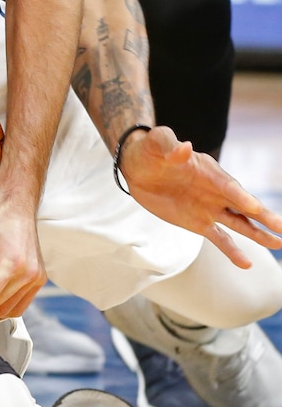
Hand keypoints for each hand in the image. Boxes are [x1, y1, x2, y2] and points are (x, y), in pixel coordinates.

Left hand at [122, 126, 281, 267]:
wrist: (138, 168)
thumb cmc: (151, 151)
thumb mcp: (157, 143)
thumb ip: (170, 145)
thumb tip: (184, 147)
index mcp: (209, 171)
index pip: (228, 185)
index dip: (240, 196)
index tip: (253, 206)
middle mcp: (215, 190)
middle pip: (244, 205)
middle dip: (263, 216)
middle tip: (281, 227)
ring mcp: (209, 208)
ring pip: (239, 223)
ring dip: (258, 234)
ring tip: (278, 244)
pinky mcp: (199, 223)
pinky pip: (220, 239)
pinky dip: (233, 251)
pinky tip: (246, 263)